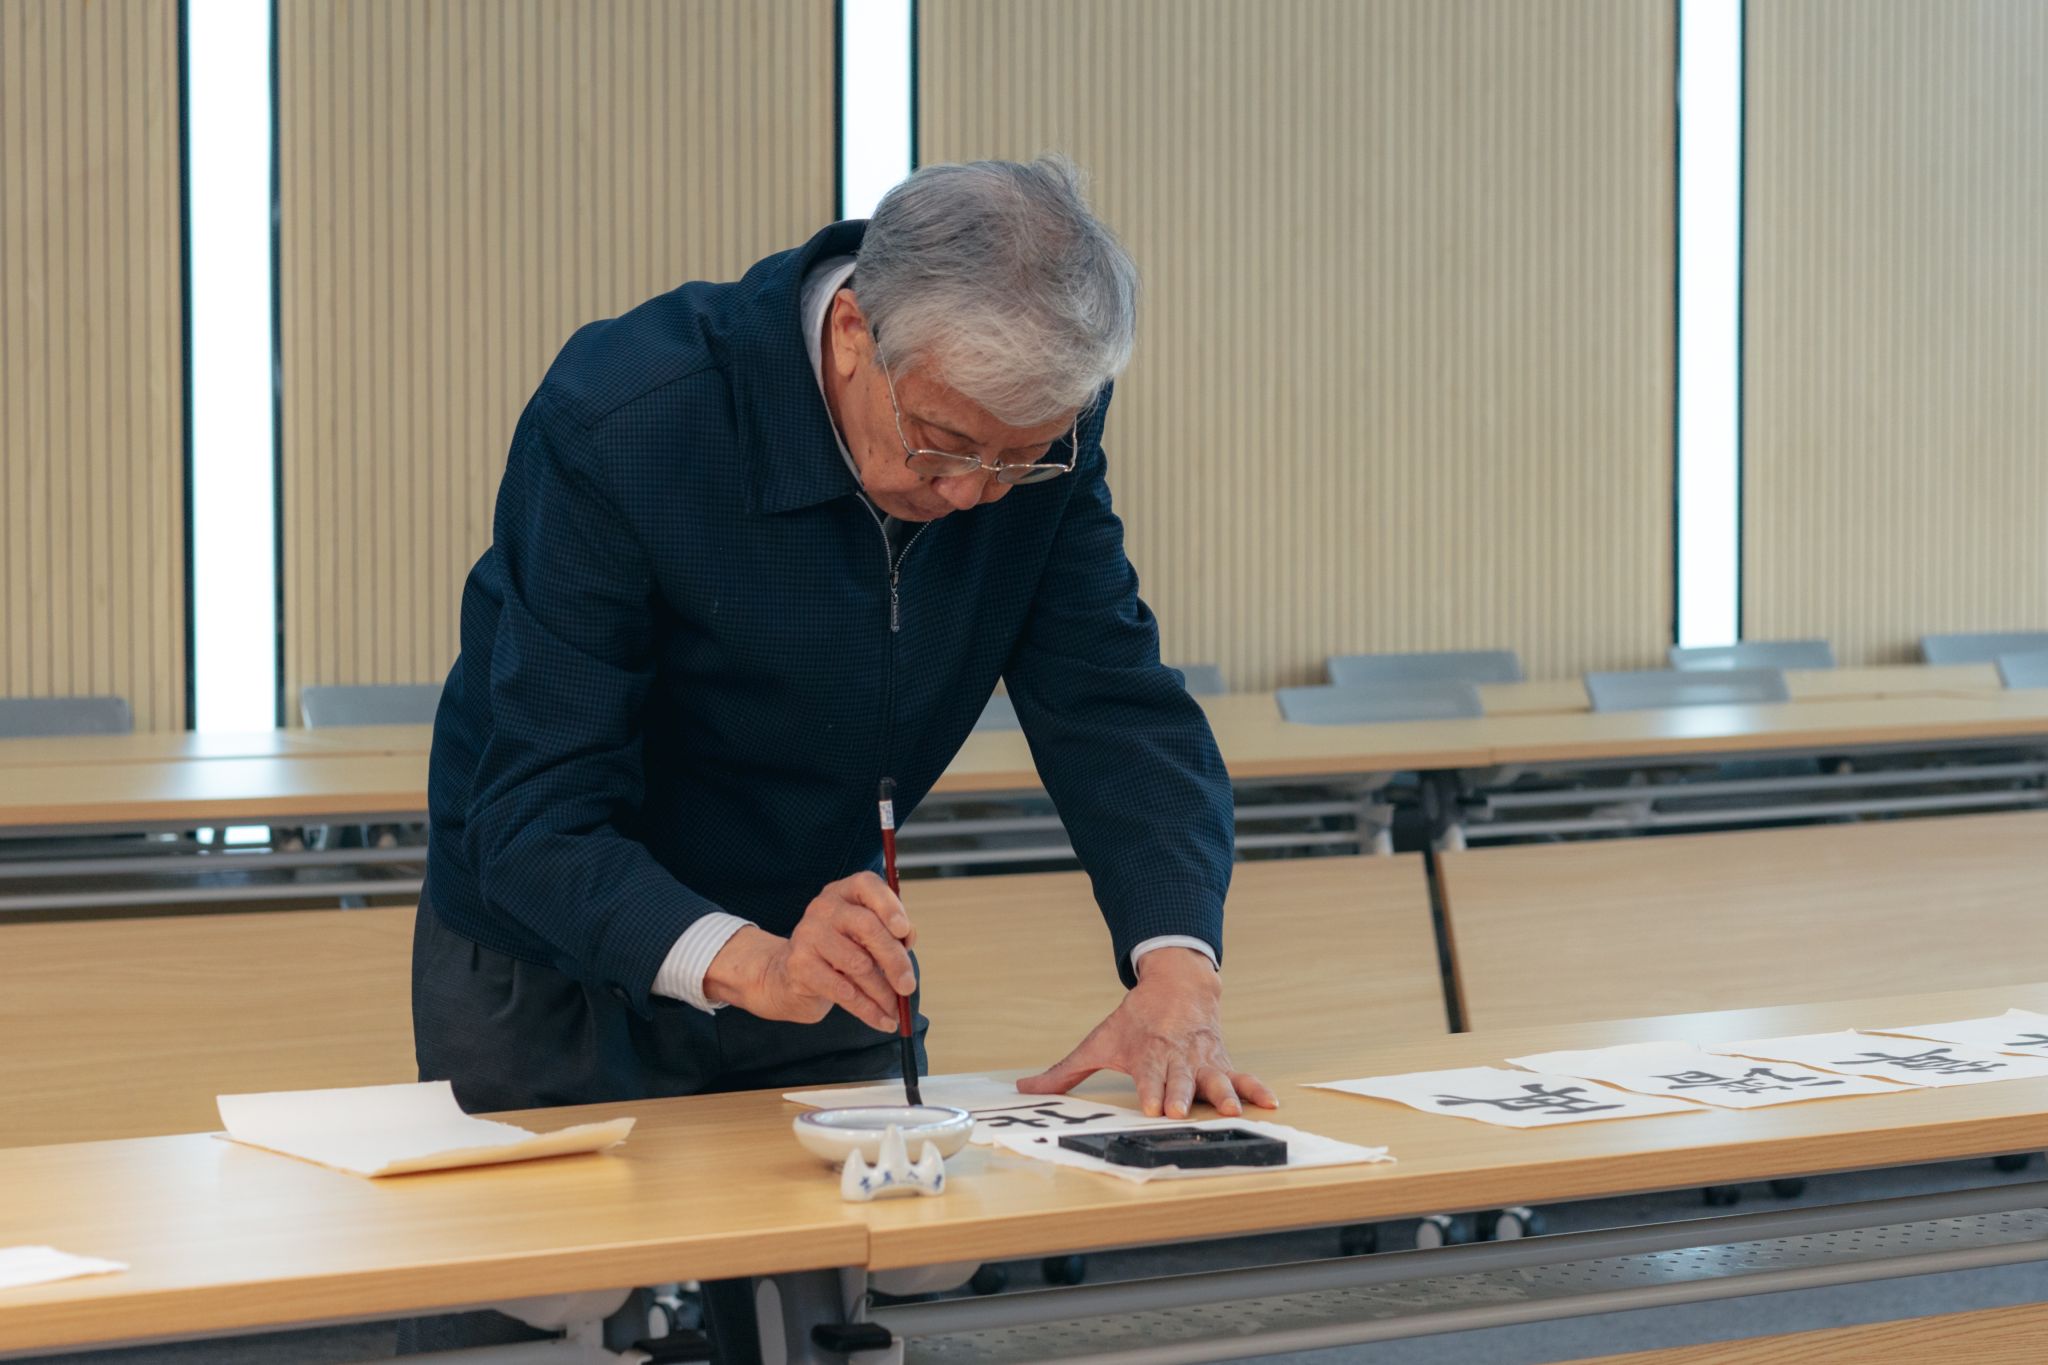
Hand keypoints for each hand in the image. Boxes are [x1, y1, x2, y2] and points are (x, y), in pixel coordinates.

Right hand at [702, 873, 916, 1032]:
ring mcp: (809, 934)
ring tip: (896, 1010)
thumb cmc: (842, 949)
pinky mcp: (800, 965)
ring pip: (858, 964)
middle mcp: (825, 907)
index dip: (889, 907)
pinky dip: (868, 1010)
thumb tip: (907, 945)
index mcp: (846, 892)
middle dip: (895, 960)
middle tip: (909, 986)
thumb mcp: (866, 935)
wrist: (792, 973)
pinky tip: (882, 1021)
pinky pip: (843, 991)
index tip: (904, 931)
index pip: (868, 885)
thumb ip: (891, 934)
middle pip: (867, 927)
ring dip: (883, 992)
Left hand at [1017, 946, 1277, 1118]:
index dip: (1150, 1090)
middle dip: (1179, 1096)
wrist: (1178, 984)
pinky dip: (1256, 1089)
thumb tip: (1024, 1089)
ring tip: (1230, 1111)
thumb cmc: (1135, 1020)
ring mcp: (1202, 1061)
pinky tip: (1269, 1103)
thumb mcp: (1098, 1041)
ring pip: (1214, 1078)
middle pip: (1179, 1081)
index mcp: (1147, 1055)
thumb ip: (1064, 1072)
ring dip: (1221, 1094)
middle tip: (1179, 1112)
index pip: (1148, 1076)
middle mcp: (1176, 1060)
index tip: (1152, 1107)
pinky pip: (1242, 1076)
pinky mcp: (1222, 1062)